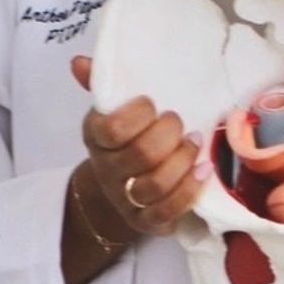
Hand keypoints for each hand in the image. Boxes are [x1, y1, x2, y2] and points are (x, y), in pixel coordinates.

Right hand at [70, 55, 210, 237]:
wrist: (117, 188)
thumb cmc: (124, 139)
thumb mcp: (111, 110)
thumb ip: (100, 83)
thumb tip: (79, 61)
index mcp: (96, 137)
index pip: (112, 128)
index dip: (138, 115)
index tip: (152, 104)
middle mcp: (107, 169)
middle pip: (140, 156)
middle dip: (168, 135)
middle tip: (179, 123)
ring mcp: (126, 198)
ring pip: (154, 186)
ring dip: (182, 161)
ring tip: (195, 143)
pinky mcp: (146, 221)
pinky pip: (167, 212)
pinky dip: (190, 190)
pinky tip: (204, 170)